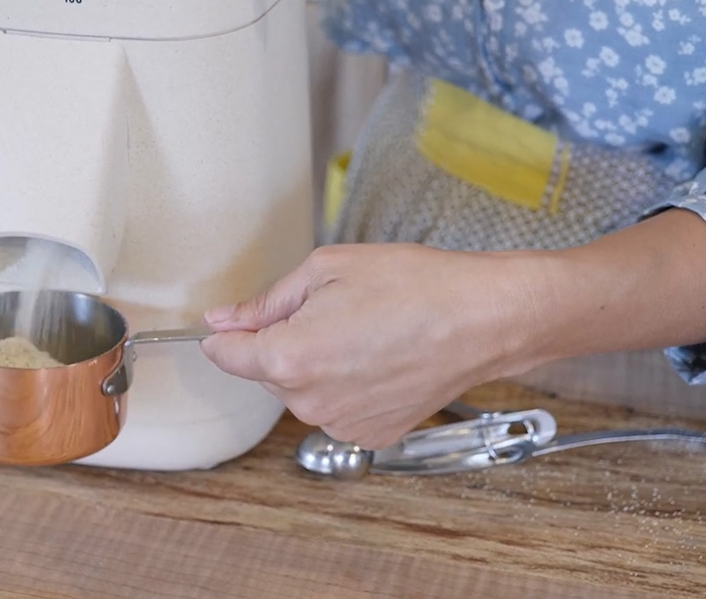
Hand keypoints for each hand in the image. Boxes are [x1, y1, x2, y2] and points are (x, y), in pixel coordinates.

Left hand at [199, 244, 549, 449]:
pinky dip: (346, 387)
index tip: (236, 320)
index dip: (228, 332)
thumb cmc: (413, 286)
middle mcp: (309, 402)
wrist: (482, 320)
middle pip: (265, 373)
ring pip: (302, 392)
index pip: (226, 355)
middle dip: (283, 343)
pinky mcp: (370, 435)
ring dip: (315, 366)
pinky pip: (336, 408)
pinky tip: (379, 359)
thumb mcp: (327, 270)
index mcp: (289, 358)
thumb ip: (266, 302)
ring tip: (364, 332)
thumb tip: (223, 320)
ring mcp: (341, 425)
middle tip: (333, 309)